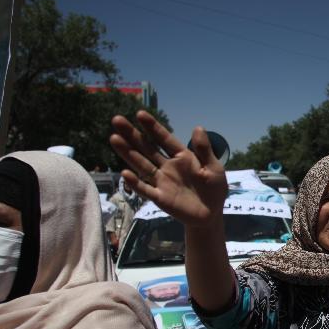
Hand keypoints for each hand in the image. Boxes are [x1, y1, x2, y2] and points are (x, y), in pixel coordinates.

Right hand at [109, 111, 227, 225]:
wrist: (211, 215)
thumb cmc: (214, 189)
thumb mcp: (213, 168)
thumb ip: (204, 150)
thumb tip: (197, 127)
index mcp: (182, 157)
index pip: (164, 139)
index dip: (152, 127)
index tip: (139, 114)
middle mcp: (167, 166)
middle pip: (147, 148)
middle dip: (132, 135)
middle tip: (116, 120)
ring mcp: (162, 181)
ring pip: (141, 164)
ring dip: (128, 152)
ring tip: (114, 138)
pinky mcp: (160, 198)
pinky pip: (145, 189)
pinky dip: (135, 183)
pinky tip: (124, 173)